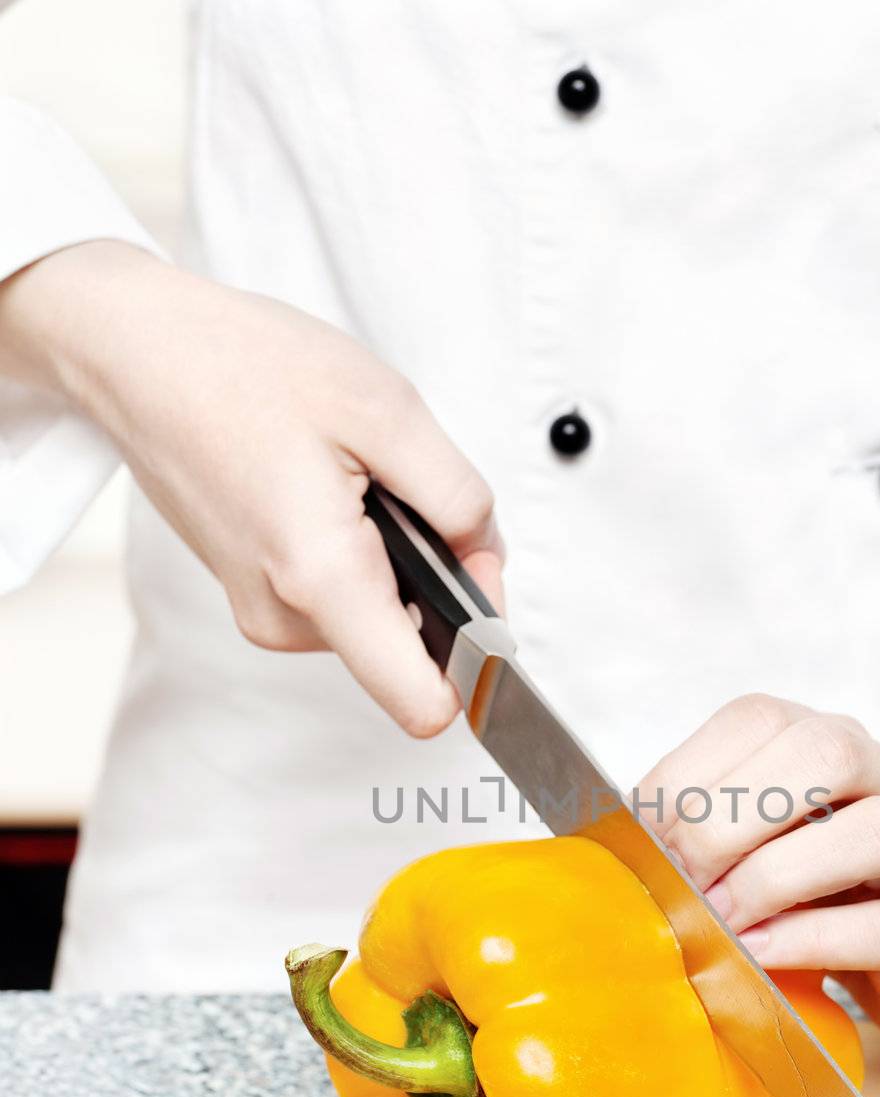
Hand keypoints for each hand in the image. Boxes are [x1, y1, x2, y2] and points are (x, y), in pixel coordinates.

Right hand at [0, 242, 498, 735]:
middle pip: (411, 649)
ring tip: (349, 476)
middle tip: (406, 490)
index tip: (483, 594)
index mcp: (322, 579)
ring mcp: (263, 611)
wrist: (138, 355)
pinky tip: (324, 486)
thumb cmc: (244, 368)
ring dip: (394, 557)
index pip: (423, 703)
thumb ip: (459, 499)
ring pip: (377, 617)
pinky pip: (339, 597)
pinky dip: (357, 551)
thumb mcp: (387, 411)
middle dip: (437, 579)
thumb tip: (487, 560)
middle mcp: (285, 618)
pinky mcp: (254, 594)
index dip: (477, 662)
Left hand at [640, 696, 879, 1044]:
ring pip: (879, 833)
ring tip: (724, 923)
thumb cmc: (828, 895)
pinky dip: (811, 941)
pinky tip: (761, 954)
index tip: (647, 839)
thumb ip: (702, 829)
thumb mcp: (761, 844)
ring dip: (777, 879)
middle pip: (829, 753)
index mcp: (835, 744)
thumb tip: (620, 846)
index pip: (761, 720)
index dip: (692, 775)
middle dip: (732, 819)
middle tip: (684, 882)